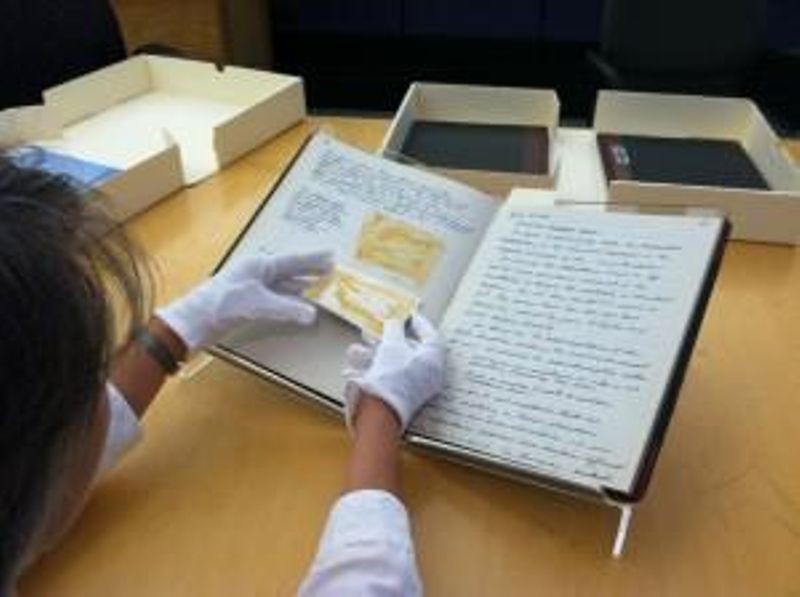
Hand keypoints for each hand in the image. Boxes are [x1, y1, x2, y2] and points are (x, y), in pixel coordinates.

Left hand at [157, 251, 332, 350]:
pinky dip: (291, 299)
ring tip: (320, 284)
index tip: (332, 256)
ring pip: (283, 283)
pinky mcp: (248, 302)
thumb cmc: (222, 306)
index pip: (293, 261)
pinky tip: (298, 303)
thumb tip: (312, 313)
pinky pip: (277, 296)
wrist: (194, 322)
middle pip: (289, 269)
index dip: (313, 259)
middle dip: (310, 270)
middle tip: (330, 268)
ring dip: (302, 285)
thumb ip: (287, 308)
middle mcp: (257, 272)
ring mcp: (252, 287)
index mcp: (259, 265)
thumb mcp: (259, 305)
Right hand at [343, 314, 444, 433]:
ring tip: (357, 349)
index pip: (432, 336)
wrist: (378, 414)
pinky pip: (385, 377)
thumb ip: (394, 329)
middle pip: (410, 350)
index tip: (409, 315)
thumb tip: (394, 322)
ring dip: (374, 354)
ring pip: (393, 364)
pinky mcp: (396, 397)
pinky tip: (353, 368)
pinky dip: (370, 370)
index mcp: (433, 361)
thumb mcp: (392, 345)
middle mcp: (426, 375)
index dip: (420, 323)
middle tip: (378, 329)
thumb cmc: (391, 376)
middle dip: (389, 339)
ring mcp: (412, 387)